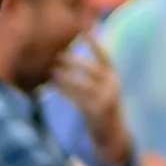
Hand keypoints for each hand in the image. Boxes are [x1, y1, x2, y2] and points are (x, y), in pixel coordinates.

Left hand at [51, 42, 131, 165]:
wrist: (113, 136)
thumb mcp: (103, 90)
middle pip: (93, 69)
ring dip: (66, 76)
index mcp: (114, 77)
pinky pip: (77, 98)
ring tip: (51, 71)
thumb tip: (73, 59)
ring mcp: (106, 99)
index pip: (105, 56)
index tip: (83, 30)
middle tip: (58, 56)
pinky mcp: (96, 111)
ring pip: (83, 83)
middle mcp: (112, 85)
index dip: (94, 43)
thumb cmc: (103, 110)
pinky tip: (52, 86)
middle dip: (75, 61)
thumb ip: (93, 76)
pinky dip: (64, 91)